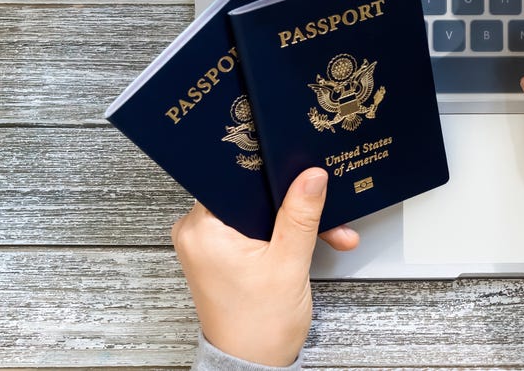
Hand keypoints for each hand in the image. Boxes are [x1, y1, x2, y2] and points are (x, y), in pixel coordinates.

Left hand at [171, 168, 359, 365]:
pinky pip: (256, 229)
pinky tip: (309, 241)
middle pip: (252, 194)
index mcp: (203, 229)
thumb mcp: (288, 262)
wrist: (253, 365)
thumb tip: (311, 176)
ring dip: (294, 221)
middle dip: (293, 203)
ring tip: (325, 232)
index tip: (301, 171)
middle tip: (324, 210)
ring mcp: (210, 244)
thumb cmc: (258, 327)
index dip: (272, 171)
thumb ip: (300, 214)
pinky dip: (283, 235)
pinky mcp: (223, 255)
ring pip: (259, 212)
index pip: (237, 176)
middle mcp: (199, 233)